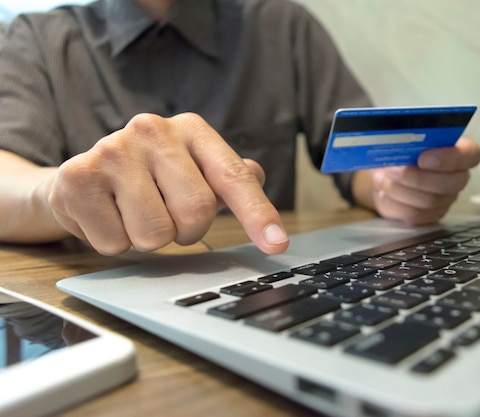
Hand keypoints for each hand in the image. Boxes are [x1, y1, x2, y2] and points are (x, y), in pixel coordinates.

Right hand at [48, 113, 288, 254]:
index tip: (277, 244)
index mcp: (191, 129)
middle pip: (197, 212)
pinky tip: (108, 217)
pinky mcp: (78, 178)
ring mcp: (113, 151)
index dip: (258, 213)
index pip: (233, 176)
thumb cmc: (149, 176)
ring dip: (150, 239)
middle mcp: (153, 131)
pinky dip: (116, 243)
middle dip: (187, 230)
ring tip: (135, 214)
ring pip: (156, 235)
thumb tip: (256, 174)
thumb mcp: (193, 168)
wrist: (81, 177)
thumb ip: (228, 175)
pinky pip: (116, 243)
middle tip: (168, 215)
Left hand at [354, 137, 479, 224]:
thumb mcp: (402, 138)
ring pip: (429, 201)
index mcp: (459, 153)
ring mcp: (445, 200)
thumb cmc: (401, 151)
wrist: (386, 172)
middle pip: (451, 183)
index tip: (423, 157)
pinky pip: (415, 215)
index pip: (471, 155)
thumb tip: (398, 135)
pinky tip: (385, 192)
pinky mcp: (428, 216)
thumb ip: (408, 135)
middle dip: (418, 177)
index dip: (450, 158)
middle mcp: (456, 178)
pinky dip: (395, 203)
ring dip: (401, 189)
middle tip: (394, 170)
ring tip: (384, 179)